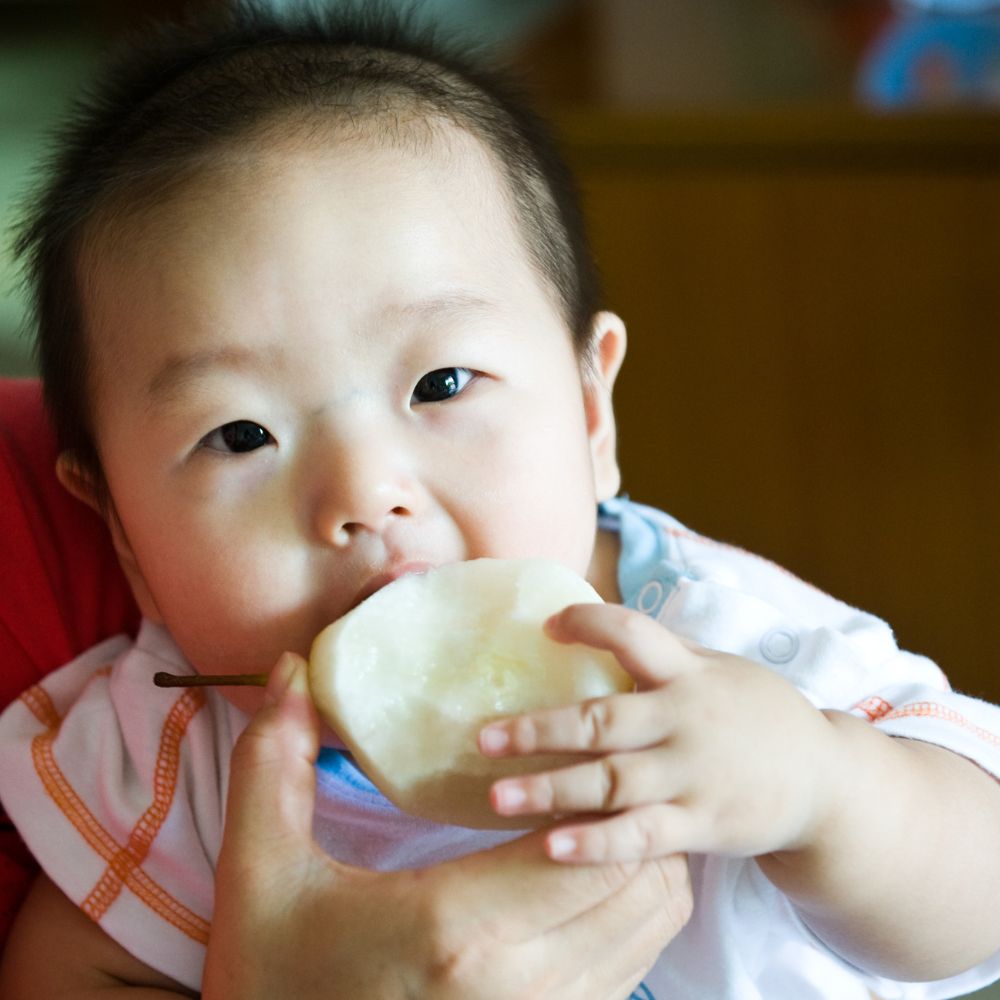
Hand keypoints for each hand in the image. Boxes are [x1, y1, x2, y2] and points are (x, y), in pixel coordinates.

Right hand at [203, 654, 692, 999]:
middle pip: (640, 878)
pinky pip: (636, 966)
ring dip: (639, 859)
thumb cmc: (272, 975)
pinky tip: (580, 878)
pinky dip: (631, 911)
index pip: (586, 843)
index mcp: (458, 929)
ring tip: (589, 817)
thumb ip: (272, 760)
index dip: (592, 784)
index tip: (562, 747)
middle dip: (627, 813)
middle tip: (585, 770)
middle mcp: (523, 986)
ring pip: (655, 922)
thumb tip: (293, 668)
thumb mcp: (258, 868)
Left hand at [479, 604, 842, 864]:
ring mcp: (693, 776)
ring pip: (610, 783)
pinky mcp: (702, 825)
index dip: (586, 623)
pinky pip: (641, 837)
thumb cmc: (755, 714)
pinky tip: (551, 847)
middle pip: (601, 721)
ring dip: (550, 789)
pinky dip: (596, 843)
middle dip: (539, 729)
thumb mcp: (718, 668)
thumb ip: (662, 655)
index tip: (545, 627)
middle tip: (483, 737)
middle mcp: (686, 720)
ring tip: (496, 798)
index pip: (631, 633)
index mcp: (688, 672)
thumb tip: (592, 625)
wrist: (826, 781)